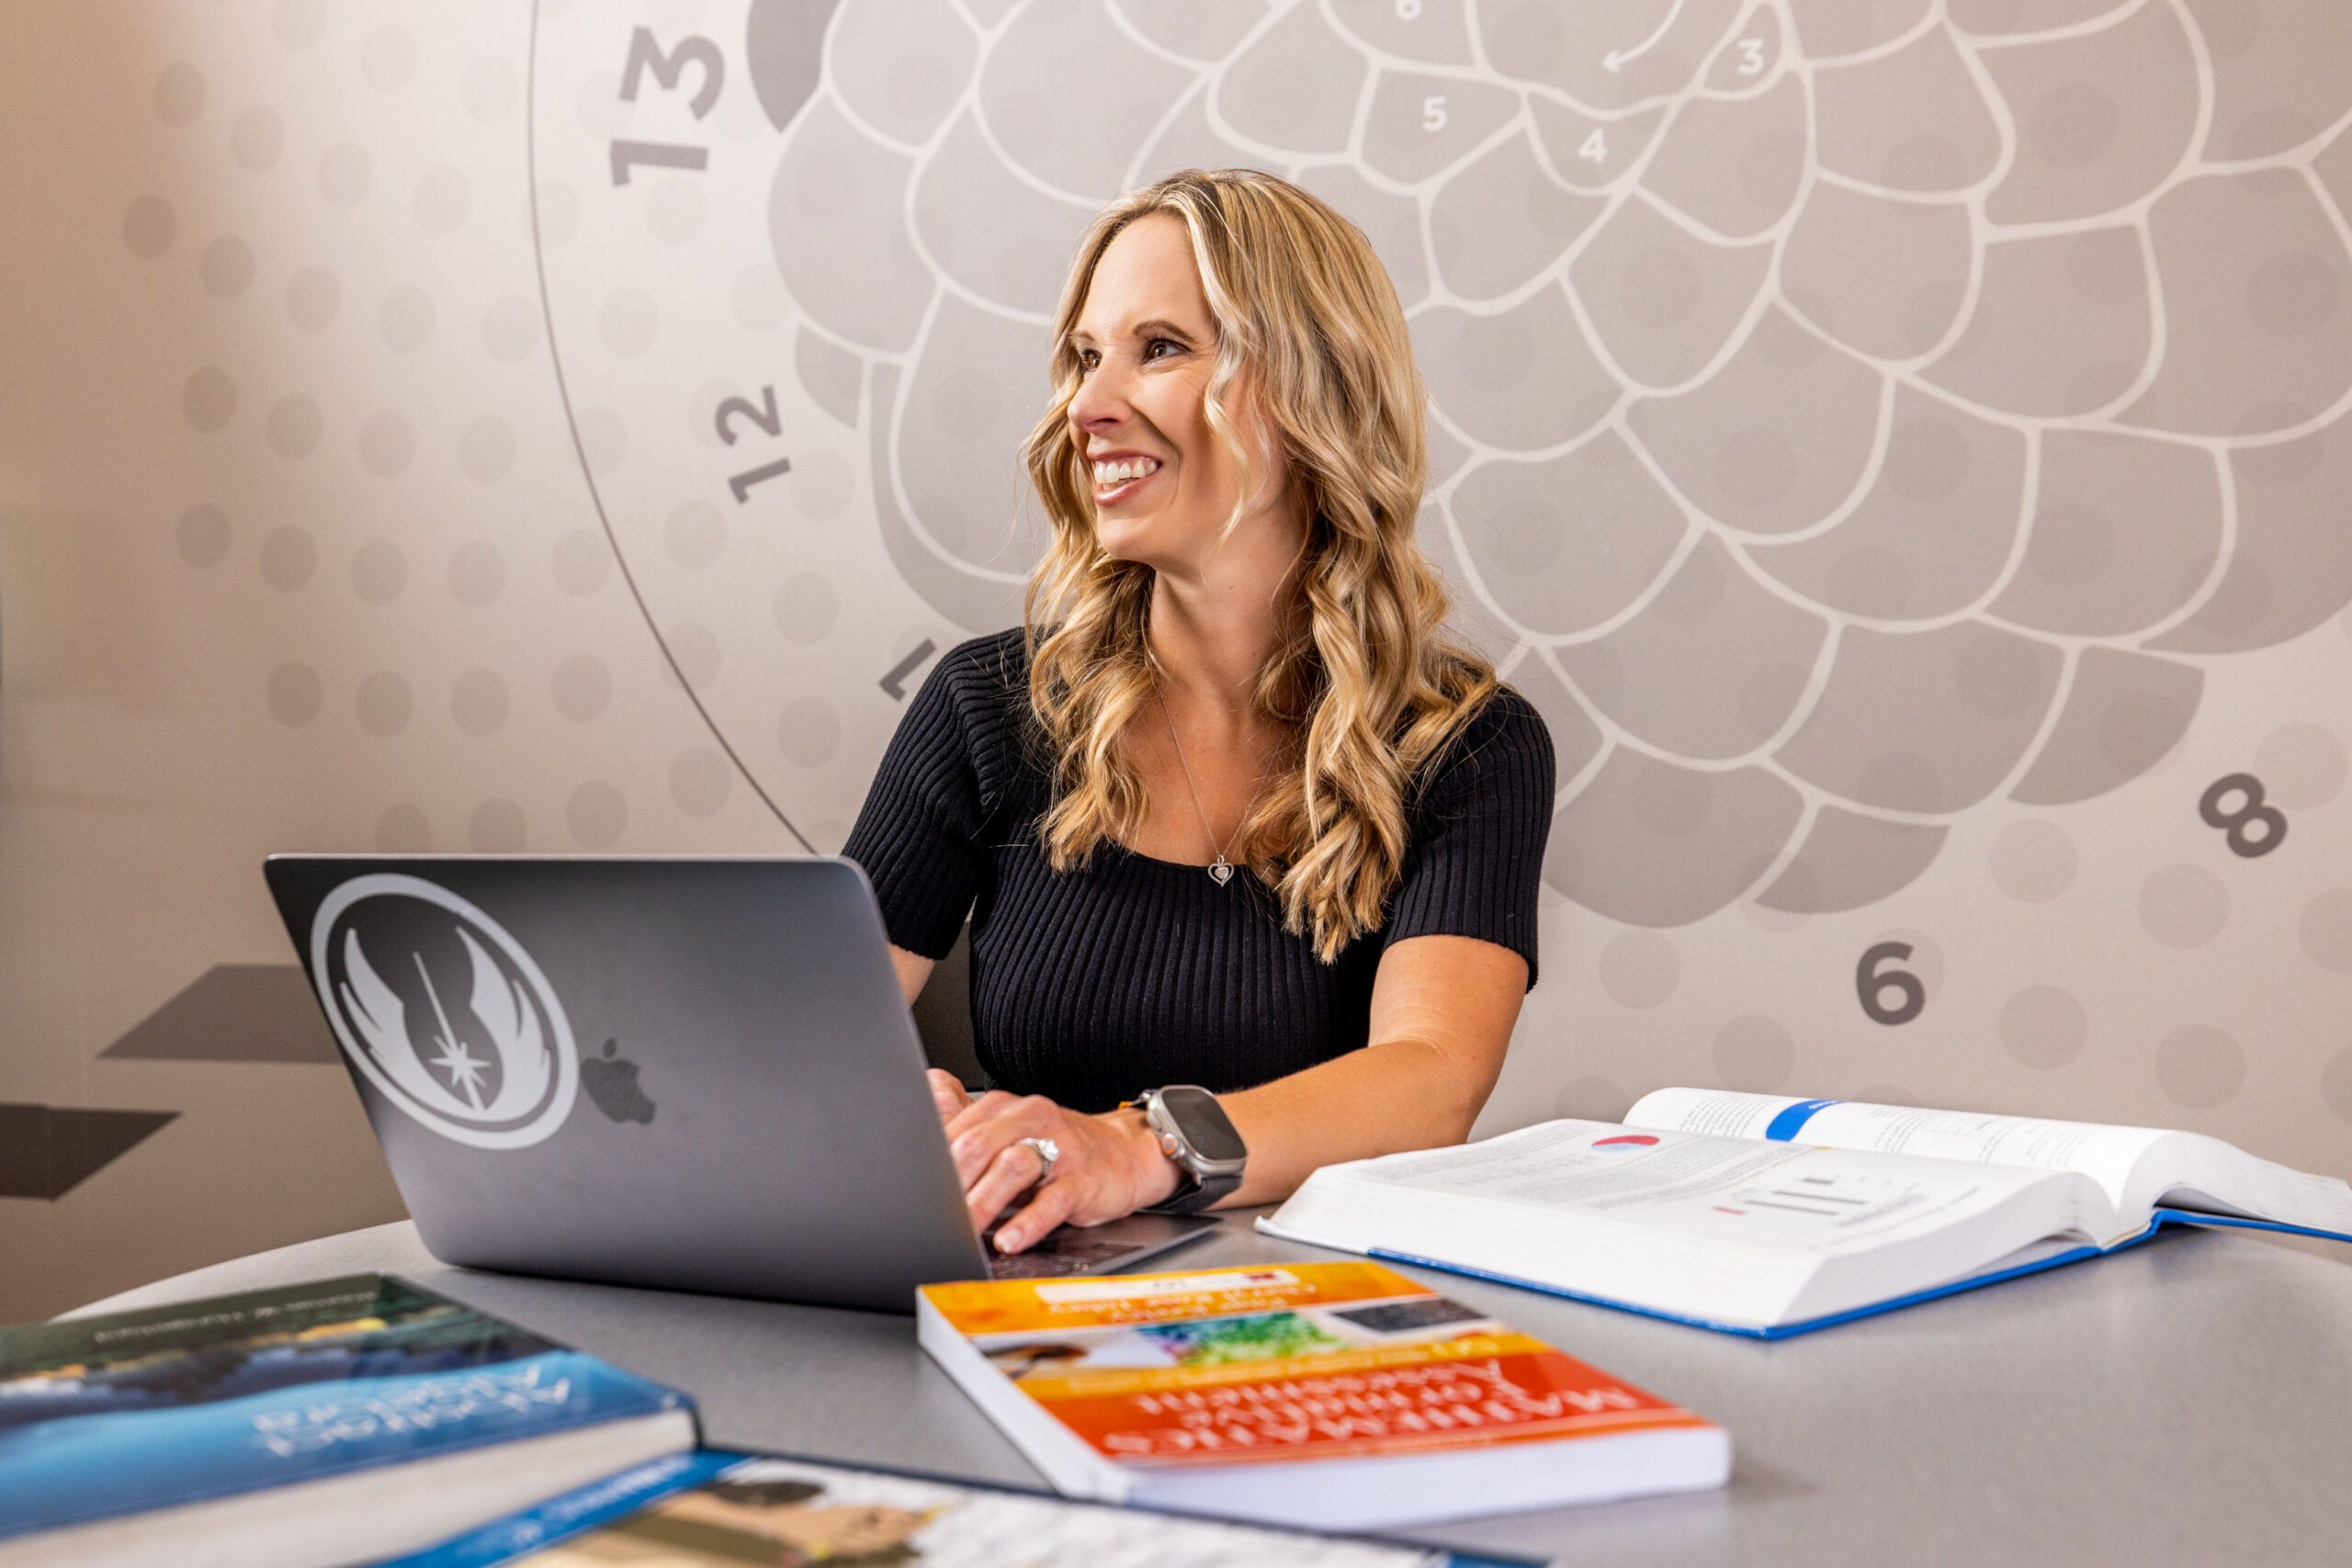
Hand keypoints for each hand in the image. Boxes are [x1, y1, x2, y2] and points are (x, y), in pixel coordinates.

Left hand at [923, 1072, 1180, 1252]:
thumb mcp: (1006, 1132)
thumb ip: (961, 1123)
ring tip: (965, 1229)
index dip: (929, 1158)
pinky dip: (1029, 1222)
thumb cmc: (1056, 1148)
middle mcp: (1029, 1119)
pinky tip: (1010, 1239)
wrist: (1125, 1153)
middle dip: (951, 1182)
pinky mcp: (1083, 1179)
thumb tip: (911, 1121)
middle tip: (930, 1215)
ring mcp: (1059, 1147)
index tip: (909, 1188)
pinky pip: (1052, 1201)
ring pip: (1013, 1167)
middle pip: (978, 1143)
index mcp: (1002, 1108)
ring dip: (983, 1201)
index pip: (955, 1125)